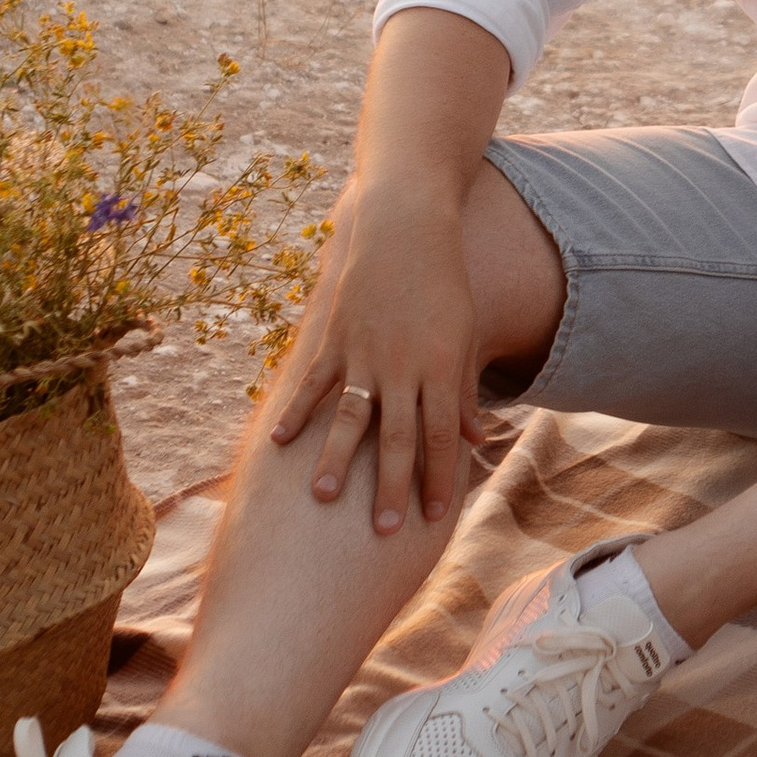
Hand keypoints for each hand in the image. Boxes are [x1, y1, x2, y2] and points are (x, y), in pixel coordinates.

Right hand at [261, 180, 485, 534]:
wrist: (406, 225)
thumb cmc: (443, 283)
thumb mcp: (464, 334)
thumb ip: (463, 391)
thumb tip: (477, 443)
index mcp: (439, 366)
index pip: (441, 434)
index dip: (437, 476)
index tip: (431, 515)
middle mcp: (401, 364)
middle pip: (398, 436)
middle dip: (392, 485)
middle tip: (384, 531)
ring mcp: (364, 350)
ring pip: (350, 415)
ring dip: (338, 458)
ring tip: (325, 497)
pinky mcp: (335, 335)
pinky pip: (313, 380)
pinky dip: (296, 410)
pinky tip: (279, 442)